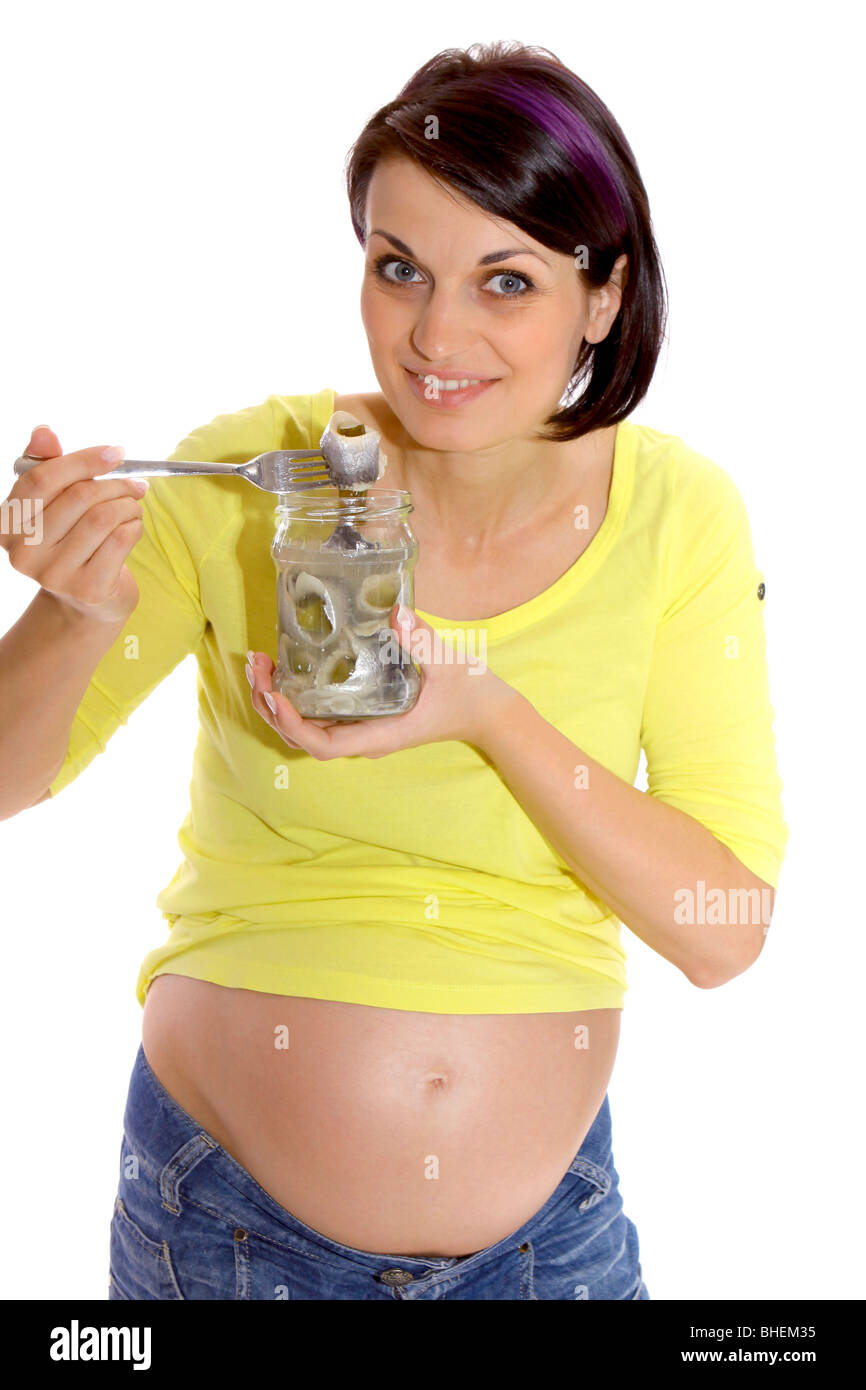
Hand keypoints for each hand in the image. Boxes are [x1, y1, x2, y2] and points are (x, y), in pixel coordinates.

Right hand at [2, 424, 146, 624]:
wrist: (87, 599)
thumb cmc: (70, 540)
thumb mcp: (53, 503)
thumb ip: (46, 466)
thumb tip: (43, 432)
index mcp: (8, 524)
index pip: (42, 478)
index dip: (82, 460)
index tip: (116, 453)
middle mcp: (23, 552)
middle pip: (77, 497)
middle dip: (114, 484)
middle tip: (134, 484)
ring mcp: (54, 574)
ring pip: (102, 518)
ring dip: (128, 505)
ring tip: (133, 505)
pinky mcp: (87, 589)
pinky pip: (120, 540)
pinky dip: (135, 526)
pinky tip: (133, 526)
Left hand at [246, 604, 518, 758]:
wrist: (490, 714)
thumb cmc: (470, 693)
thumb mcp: (449, 663)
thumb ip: (422, 639)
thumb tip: (396, 611)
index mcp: (382, 735)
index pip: (324, 745)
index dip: (294, 726)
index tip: (276, 696)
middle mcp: (367, 739)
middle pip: (304, 739)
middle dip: (272, 708)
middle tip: (256, 668)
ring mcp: (365, 731)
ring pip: (308, 731)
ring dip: (278, 705)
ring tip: (260, 669)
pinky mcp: (367, 719)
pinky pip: (321, 719)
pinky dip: (297, 702)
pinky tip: (286, 675)